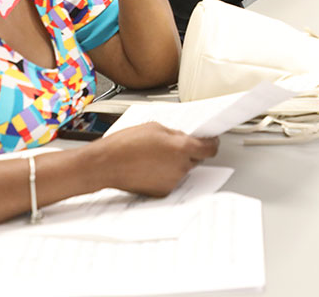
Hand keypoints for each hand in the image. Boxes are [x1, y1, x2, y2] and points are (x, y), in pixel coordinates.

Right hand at [93, 123, 218, 196]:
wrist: (106, 164)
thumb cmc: (125, 144)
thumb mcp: (154, 127)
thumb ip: (175, 133)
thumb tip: (184, 137)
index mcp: (181, 148)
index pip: (210, 148)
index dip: (212, 143)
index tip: (211, 140)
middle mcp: (180, 167)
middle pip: (197, 159)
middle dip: (191, 151)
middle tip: (175, 145)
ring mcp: (172, 181)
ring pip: (183, 169)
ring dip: (176, 162)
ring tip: (155, 155)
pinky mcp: (162, 191)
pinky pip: (171, 179)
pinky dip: (166, 173)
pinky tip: (150, 166)